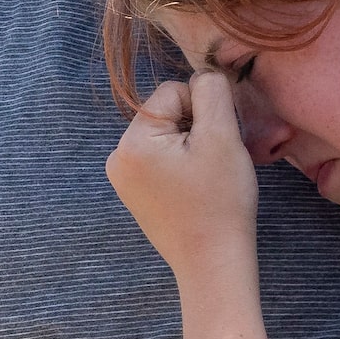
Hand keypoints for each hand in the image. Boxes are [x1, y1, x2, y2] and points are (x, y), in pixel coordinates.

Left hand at [106, 73, 259, 280]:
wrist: (214, 264)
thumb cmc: (220, 202)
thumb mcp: (222, 137)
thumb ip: (211, 91)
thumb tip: (203, 74)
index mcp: (131, 142)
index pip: (172, 92)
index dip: (203, 111)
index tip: (215, 146)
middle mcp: (117, 157)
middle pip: (166, 113)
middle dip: (195, 129)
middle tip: (213, 165)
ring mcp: (123, 178)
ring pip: (167, 135)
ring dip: (191, 146)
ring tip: (205, 179)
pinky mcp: (136, 193)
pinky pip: (161, 158)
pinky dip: (183, 165)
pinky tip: (195, 189)